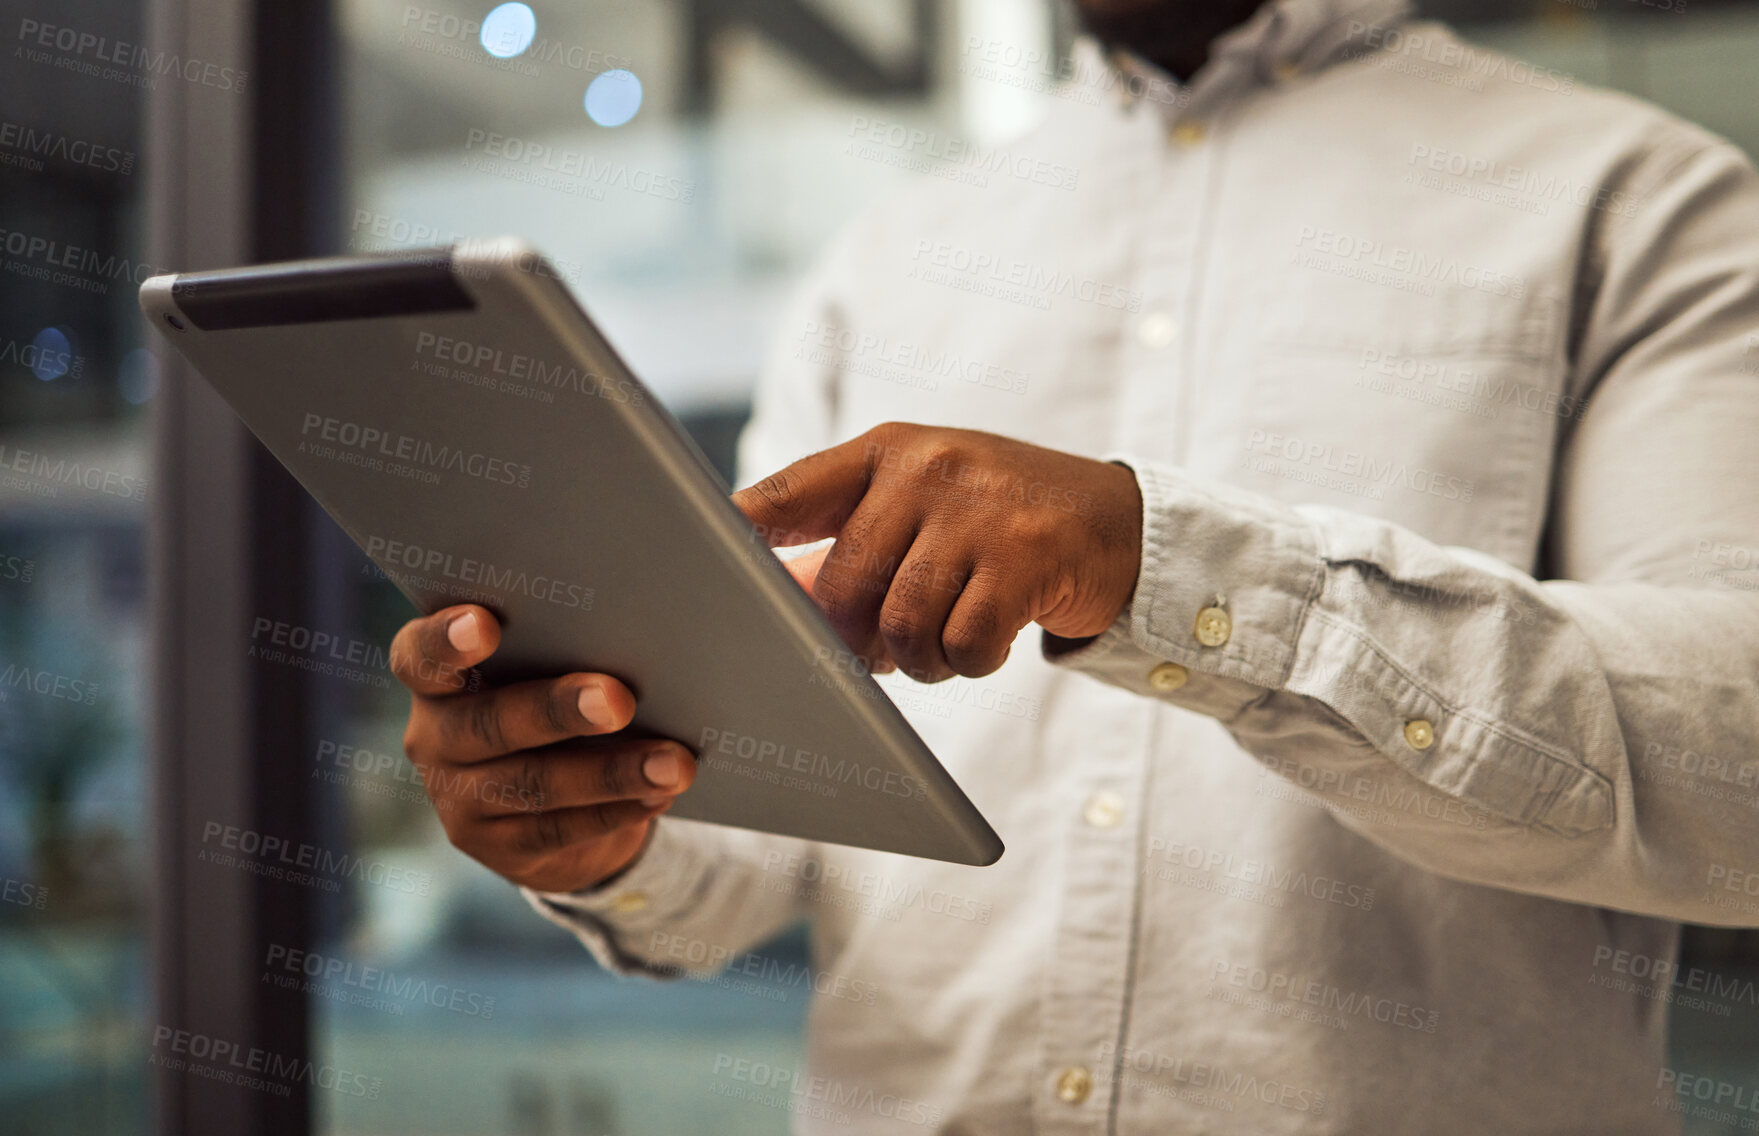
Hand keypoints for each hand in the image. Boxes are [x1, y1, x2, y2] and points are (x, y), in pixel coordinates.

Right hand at [390, 605, 695, 892]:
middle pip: (488, 723)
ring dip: (611, 773)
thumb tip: (641, 645)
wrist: (551, 799)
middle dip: (557, 710)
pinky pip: (558, 830)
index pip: (419, 656)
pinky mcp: (496, 848)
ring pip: (533, 784)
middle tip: (618, 699)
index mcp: (436, 679)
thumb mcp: (547, 672)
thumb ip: (566, 654)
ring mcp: (459, 799)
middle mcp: (434, 738)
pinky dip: (616, 811)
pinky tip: (659, 795)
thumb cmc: (553, 700)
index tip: (486, 623)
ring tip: (673, 763)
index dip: (445, 640)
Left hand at [735, 422, 1142, 681]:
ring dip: (918, 659)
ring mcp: (978, 511)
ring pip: (901, 624)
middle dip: (857, 639)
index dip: (740, 535)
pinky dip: (969, 662)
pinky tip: (986, 642)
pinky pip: (962, 644)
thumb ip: (855, 540)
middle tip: (890, 648)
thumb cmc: (998, 522)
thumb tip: (779, 605)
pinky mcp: (1026, 558)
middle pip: (843, 587)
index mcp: (888, 451)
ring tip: (942, 644)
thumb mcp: (926, 505)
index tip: (702, 569)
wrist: (1117, 522)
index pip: (790, 491)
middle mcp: (927, 469)